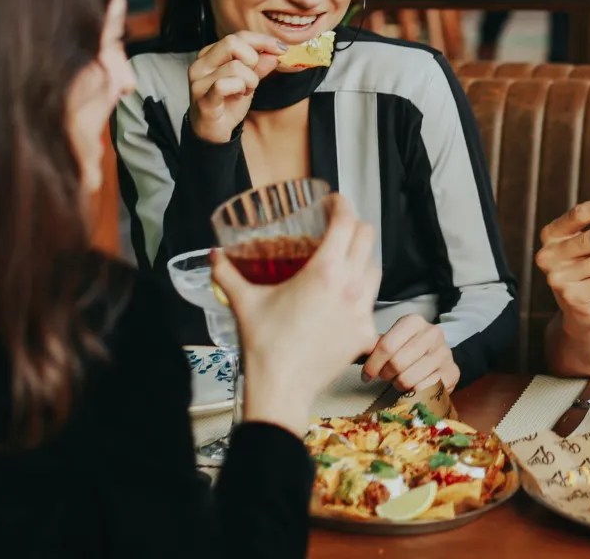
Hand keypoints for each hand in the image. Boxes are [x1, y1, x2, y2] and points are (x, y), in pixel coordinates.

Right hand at [187, 31, 286, 143]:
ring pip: (235, 66)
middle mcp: (201, 63)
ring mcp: (199, 81)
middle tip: (254, 77)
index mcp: (211, 54)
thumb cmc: (227, 102)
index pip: (238, 36)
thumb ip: (260, 65)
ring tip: (245, 91)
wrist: (212, 131)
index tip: (281, 48)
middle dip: (253, 59)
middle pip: (232, 42)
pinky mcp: (202, 98)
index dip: (263, 40)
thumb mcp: (248, 80)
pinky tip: (238, 96)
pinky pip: (224, 85)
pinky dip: (239, 89)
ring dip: (250, 81)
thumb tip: (276, 51)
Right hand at [213, 194, 380, 433]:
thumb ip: (227, 273)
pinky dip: (361, 293)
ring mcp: (362, 310)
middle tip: (338, 226)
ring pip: (375, 268)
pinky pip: (372, 302)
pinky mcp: (366, 332)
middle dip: (354, 226)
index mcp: (325, 271)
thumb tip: (214, 256)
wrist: (282, 388)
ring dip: (362, 257)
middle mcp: (351, 286)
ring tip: (344, 258)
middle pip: (367, 238)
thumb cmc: (265, 346)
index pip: (346, 222)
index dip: (342, 205)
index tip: (334, 201)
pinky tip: (345, 296)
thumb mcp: (243, 302)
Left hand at [362, 315, 460, 392]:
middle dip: (385, 375)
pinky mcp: (452, 372)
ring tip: (398, 381)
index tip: (366, 375)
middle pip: (397, 363)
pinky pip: (423, 389)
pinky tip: (413, 387)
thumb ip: (374, 345)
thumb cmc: (409, 350)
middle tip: (384, 377)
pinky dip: (413, 392)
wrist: (438, 359)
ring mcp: (444, 353)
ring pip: (409, 379)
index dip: (373, 364)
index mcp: (414, 321)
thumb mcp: (393, 341)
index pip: (386, 345)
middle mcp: (432, 333)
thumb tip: (355, 348)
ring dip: (398, 385)